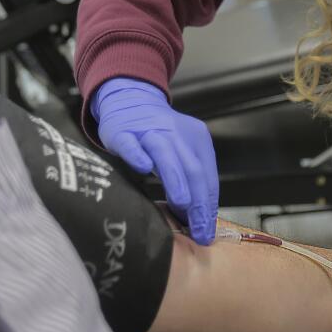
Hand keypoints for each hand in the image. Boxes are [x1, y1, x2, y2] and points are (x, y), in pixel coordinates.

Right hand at [91, 78, 218, 243]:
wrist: (130, 100)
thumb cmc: (158, 134)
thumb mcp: (181, 153)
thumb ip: (190, 181)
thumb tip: (198, 219)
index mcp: (197, 139)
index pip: (207, 177)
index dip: (208, 206)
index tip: (206, 231)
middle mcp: (176, 133)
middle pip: (192, 168)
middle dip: (198, 203)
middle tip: (198, 230)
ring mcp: (149, 131)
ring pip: (166, 154)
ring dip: (176, 180)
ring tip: (183, 205)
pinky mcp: (123, 132)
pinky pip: (131, 144)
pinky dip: (138, 154)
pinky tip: (143, 167)